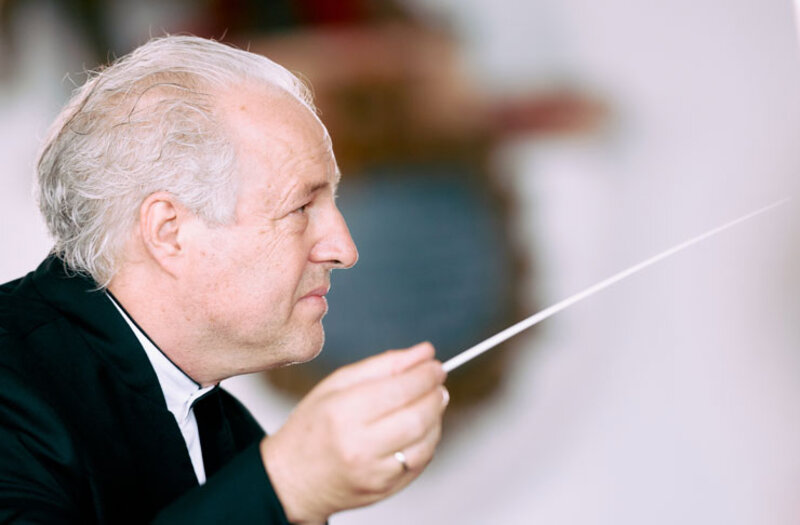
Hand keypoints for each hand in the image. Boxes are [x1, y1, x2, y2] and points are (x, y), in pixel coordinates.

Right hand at [260, 342, 448, 523]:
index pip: (399, 389)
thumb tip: (424, 352)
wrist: (294, 479)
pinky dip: (429, 439)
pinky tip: (419, 427)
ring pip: (426, 440)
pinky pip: (422, 461)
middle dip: (436, 394)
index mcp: (342, 412)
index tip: (434, 365)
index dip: (425, 374)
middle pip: (418, 416)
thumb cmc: (312, 427)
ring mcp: (374, 472)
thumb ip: (383, 365)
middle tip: (436, 382)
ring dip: (436, 416)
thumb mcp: (337, 384)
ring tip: (429, 402)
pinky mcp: (386, 489)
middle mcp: (359, 445)